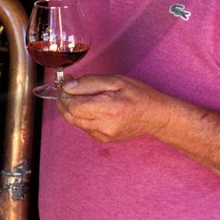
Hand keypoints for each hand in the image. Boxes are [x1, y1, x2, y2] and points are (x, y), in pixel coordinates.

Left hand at [54, 72, 168, 143]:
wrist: (156, 117)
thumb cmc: (139, 95)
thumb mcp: (116, 81)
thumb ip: (90, 83)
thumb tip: (68, 87)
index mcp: (107, 109)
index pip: (72, 106)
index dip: (64, 93)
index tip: (65, 81)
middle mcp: (102, 126)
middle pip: (70, 117)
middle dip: (63, 101)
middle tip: (66, 87)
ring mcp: (102, 135)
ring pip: (75, 122)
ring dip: (72, 108)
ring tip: (80, 94)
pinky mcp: (103, 139)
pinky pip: (84, 127)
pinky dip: (81, 115)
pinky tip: (90, 106)